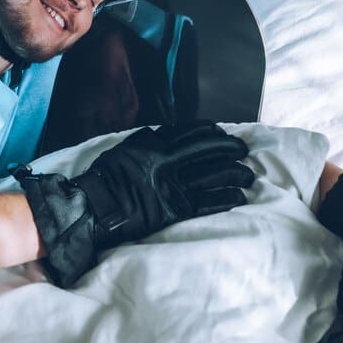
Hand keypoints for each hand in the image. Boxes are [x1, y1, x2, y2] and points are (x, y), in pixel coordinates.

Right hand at [16, 121, 254, 286]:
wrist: (93, 207)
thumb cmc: (104, 178)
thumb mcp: (125, 149)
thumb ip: (148, 142)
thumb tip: (165, 136)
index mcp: (155, 145)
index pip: (192, 133)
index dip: (212, 133)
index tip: (224, 133)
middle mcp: (167, 162)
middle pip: (208, 152)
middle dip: (231, 150)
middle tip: (244, 151)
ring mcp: (173, 186)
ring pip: (213, 175)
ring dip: (235, 174)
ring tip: (249, 175)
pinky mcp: (175, 209)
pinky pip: (207, 202)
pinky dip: (226, 198)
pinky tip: (239, 196)